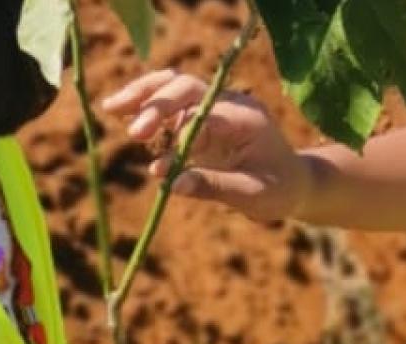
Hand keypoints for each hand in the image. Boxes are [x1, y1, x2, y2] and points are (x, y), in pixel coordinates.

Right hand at [101, 70, 310, 221]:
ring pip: (175, 86)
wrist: (294, 183)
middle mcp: (230, 104)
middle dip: (154, 104)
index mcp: (245, 118)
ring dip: (144, 94)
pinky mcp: (204, 117)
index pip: (203, 112)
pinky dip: (150, 108)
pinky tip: (126, 117)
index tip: (156, 161)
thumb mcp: (252, 195)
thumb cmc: (278, 190)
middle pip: (185, 86)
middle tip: (130, 129)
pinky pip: (173, 105)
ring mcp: (216, 107)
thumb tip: (172, 184)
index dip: (176, 131)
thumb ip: (214, 187)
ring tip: (111, 107)